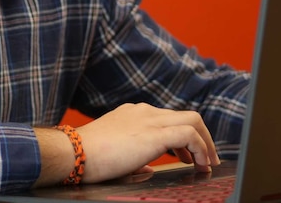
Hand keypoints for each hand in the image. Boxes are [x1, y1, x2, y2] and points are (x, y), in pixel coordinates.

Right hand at [35, 103, 219, 185]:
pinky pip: (189, 135)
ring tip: (207, 163)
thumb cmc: (88, 157)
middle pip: (186, 115)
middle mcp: (145, 111)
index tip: (187, 154)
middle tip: (205, 159)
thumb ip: (135, 156)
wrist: (74, 152)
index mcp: (135, 113)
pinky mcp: (155, 133)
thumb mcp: (116, 152)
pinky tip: (199, 164)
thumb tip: (148, 168)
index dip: (184, 137)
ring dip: (205, 142)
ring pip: (193, 120)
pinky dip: (201, 148)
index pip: (168, 118)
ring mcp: (150, 119)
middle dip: (202, 137)